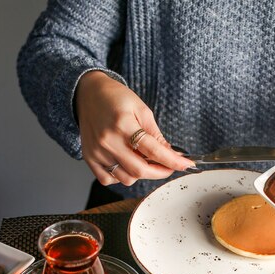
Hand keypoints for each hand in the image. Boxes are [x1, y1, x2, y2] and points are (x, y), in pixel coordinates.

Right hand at [75, 71, 194, 185]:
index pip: (154, 151)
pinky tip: (125, 163)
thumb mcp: (142, 110)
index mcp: (123, 125)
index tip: (187, 166)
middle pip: (140, 171)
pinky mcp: (89, 158)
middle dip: (160, 172)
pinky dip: (121, 176)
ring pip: (126, 178)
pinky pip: (108, 180)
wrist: (88, 93)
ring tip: (142, 159)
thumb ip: (156, 135)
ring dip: (140, 174)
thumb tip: (171, 155)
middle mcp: (108, 140)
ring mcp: (97, 151)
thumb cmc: (115, 98)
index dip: (173, 161)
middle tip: (168, 167)